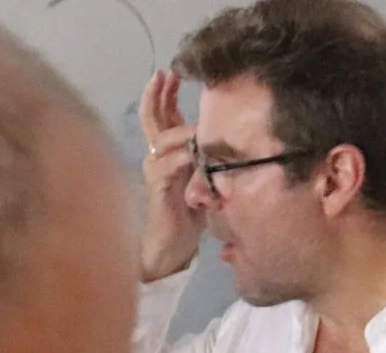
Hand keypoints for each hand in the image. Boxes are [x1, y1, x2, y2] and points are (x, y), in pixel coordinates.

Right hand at [137, 70, 204, 283]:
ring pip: (165, 137)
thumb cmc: (191, 216)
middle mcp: (156, 157)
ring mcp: (155, 169)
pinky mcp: (159, 184)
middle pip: (152, 117)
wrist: (172, 248)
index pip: (161, 115)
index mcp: (167, 154)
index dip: (165, 94)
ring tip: (197, 120)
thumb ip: (210, 160)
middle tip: (167, 73)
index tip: (172, 73)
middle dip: (159, 94)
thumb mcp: (205, 179)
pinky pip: (173, 161)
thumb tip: (233, 141)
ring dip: (182, 128)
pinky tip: (199, 148)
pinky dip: (187, 153)